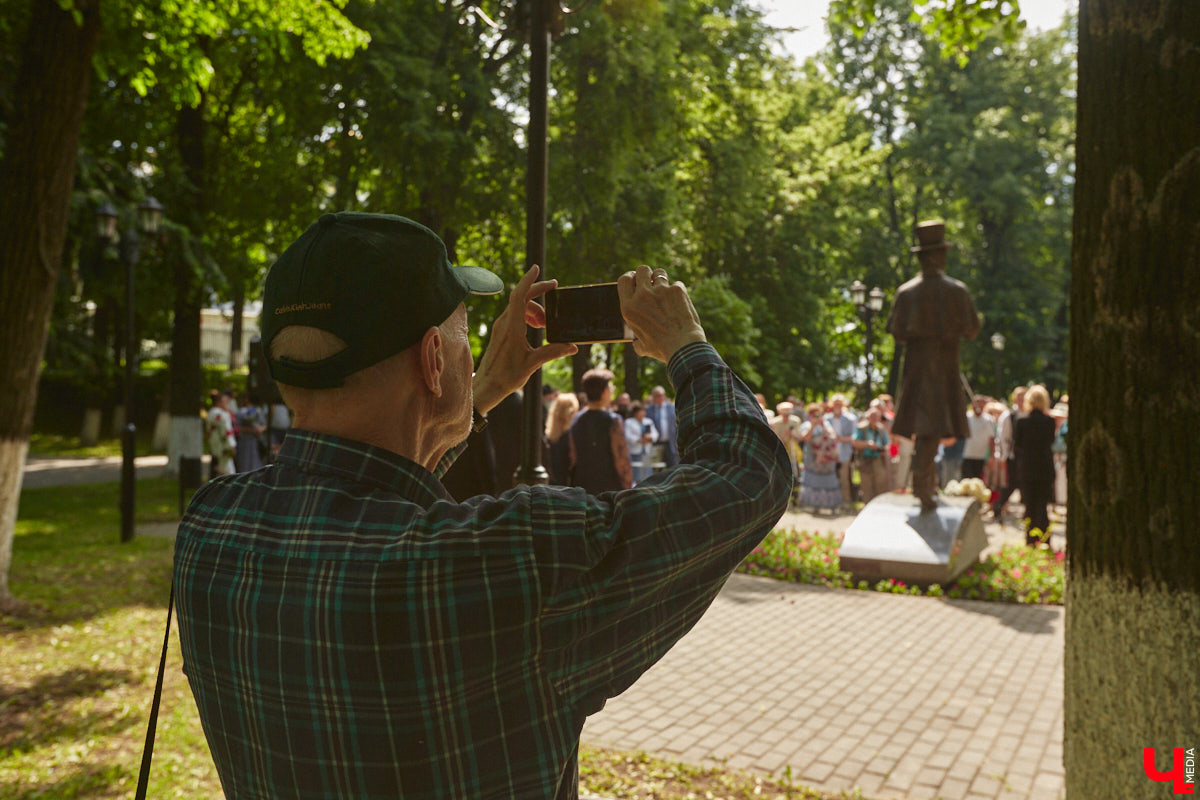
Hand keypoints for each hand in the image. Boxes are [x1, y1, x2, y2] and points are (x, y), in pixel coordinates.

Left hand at [473, 265, 577, 414]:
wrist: (487, 386)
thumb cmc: (507, 376)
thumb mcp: (532, 364)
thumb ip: (552, 352)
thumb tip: (572, 347)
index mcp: (512, 327)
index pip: (519, 296)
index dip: (528, 280)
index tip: (536, 268)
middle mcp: (505, 323)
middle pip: (521, 297)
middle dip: (538, 291)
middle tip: (554, 288)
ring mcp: (501, 326)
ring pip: (519, 306)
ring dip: (535, 308)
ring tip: (547, 322)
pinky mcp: (501, 331)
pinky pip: (515, 314)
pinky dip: (528, 315)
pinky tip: (537, 327)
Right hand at [617, 265, 705, 362]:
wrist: (682, 347)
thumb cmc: (662, 349)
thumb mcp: (642, 346)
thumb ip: (636, 341)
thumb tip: (636, 343)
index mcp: (629, 308)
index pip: (624, 280)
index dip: (630, 276)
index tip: (635, 278)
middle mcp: (642, 296)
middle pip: (642, 269)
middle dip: (646, 273)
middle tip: (651, 282)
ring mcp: (660, 291)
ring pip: (659, 273)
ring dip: (661, 279)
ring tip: (666, 291)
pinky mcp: (676, 290)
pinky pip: (677, 284)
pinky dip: (678, 292)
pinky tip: (680, 303)